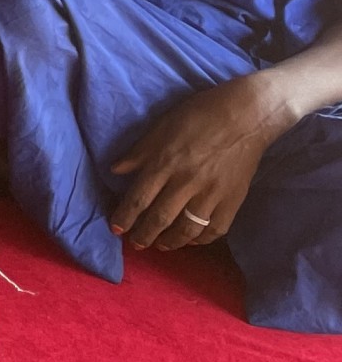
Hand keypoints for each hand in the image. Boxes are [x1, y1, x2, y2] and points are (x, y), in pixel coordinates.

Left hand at [109, 74, 290, 249]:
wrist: (245, 116)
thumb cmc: (198, 116)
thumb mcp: (160, 127)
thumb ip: (139, 153)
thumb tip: (115, 171)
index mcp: (164, 163)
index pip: (138, 198)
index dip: (125, 217)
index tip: (116, 229)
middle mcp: (186, 183)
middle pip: (160, 218)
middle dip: (144, 235)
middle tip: (135, 244)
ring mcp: (212, 194)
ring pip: (186, 228)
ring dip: (170, 242)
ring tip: (160, 245)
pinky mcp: (233, 200)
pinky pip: (215, 229)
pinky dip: (201, 239)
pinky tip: (192, 240)